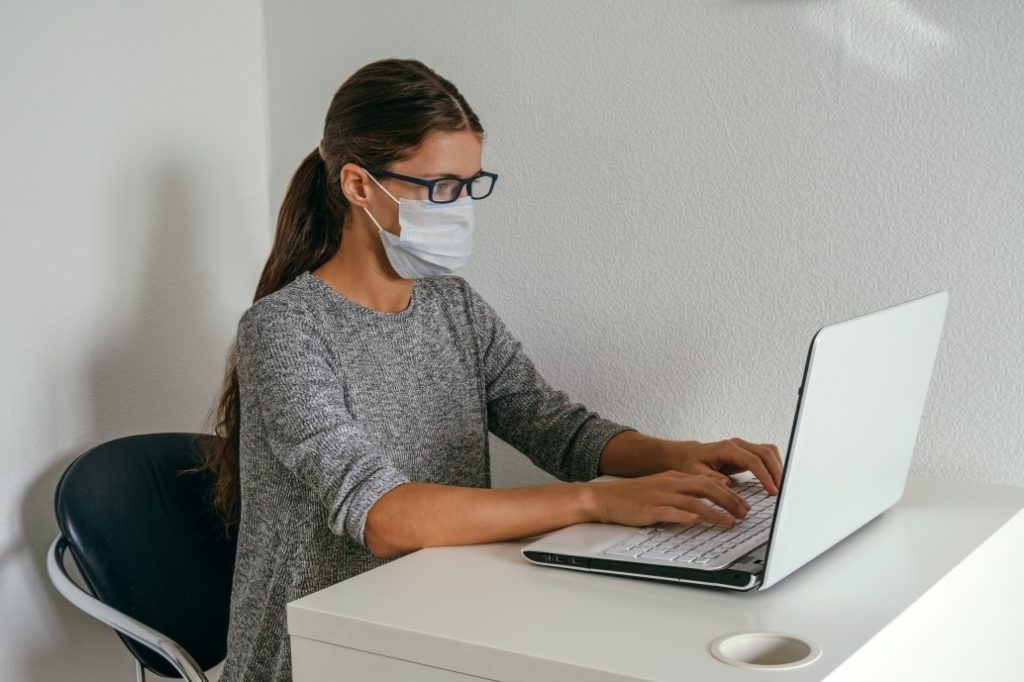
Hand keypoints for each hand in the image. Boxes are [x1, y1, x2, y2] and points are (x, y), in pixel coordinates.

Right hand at [583, 470, 751, 527]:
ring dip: (715, 512)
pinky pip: (670, 512)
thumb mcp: (661, 487)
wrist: (604, 497)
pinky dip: (685, 517)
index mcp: (674, 477)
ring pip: (694, 501)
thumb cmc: (632, 496)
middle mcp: (670, 484)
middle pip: (706, 488)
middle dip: (729, 501)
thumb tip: (705, 502)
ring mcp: (660, 496)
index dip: (729, 492)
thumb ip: (682, 492)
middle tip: (744, 513)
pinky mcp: (649, 510)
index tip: (743, 503)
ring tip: (730, 523)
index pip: (708, 481)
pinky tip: (696, 522)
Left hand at [662, 437, 782, 494]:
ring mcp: (743, 446)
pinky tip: (775, 480)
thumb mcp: (695, 473)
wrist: (688, 455)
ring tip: (781, 487)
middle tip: (782, 491)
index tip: (772, 491)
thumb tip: (727, 483)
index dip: (765, 476)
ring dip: (778, 468)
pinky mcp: (747, 452)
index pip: (752, 460)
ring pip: (769, 452)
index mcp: (726, 448)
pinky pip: (766, 455)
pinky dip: (774, 466)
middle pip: (765, 453)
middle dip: (776, 472)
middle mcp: (737, 444)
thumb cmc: (690, 464)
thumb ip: (710, 478)